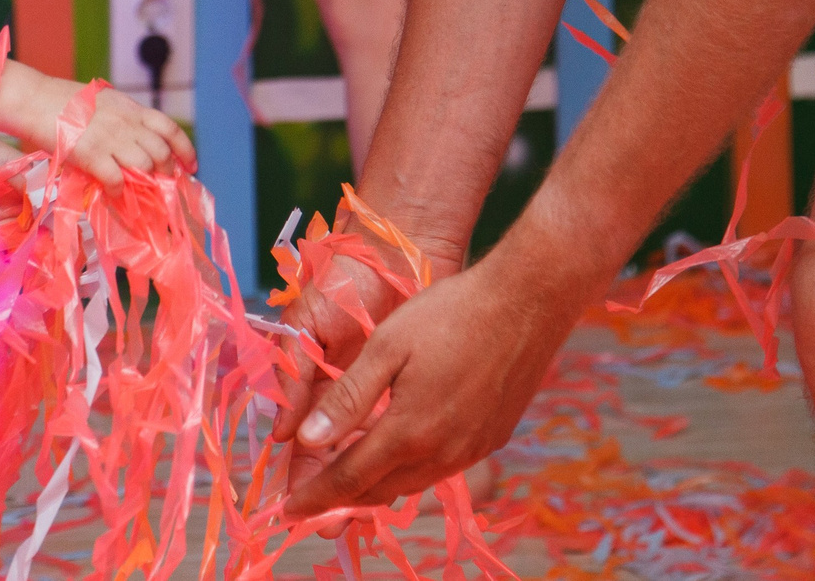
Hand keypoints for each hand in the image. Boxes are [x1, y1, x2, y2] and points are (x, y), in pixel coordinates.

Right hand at [10, 76, 195, 188]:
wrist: (34, 100)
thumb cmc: (63, 101)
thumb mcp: (102, 102)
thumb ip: (122, 119)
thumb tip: (137, 141)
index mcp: (130, 108)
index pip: (170, 128)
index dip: (185, 149)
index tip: (191, 166)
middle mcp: (125, 122)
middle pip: (161, 152)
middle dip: (166, 172)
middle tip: (162, 184)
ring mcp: (109, 139)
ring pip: (144, 166)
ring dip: (144, 183)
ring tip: (139, 192)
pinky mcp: (91, 154)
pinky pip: (117, 180)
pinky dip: (120, 191)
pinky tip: (115, 194)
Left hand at [281, 251, 582, 516]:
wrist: (526, 303)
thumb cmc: (448, 314)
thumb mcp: (385, 348)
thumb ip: (347, 398)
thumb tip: (307, 440)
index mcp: (409, 431)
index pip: (350, 479)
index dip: (316, 497)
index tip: (288, 511)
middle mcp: (443, 452)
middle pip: (381, 490)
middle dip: (342, 500)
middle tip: (311, 500)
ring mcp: (472, 450)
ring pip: (413, 483)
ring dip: (377, 487)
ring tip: (346, 484)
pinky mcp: (491, 439)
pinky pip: (441, 470)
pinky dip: (410, 471)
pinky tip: (398, 456)